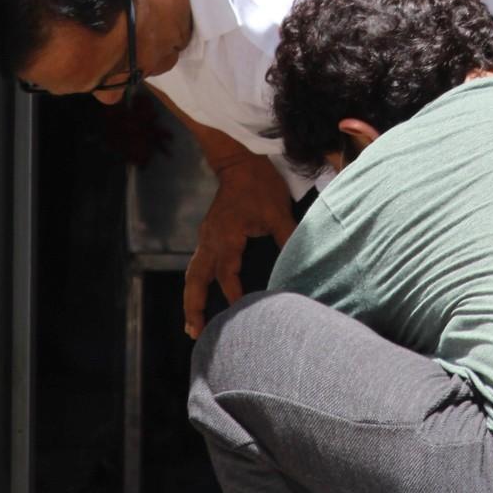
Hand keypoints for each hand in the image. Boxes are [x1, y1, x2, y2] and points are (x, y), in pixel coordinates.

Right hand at [184, 157, 295, 338]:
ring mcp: (206, 237)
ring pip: (192, 274)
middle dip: (194, 307)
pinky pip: (197, 264)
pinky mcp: (208, 234)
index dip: (233, 295)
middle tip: (195, 332)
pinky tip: (201, 294)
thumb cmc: (260, 184)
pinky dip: (196, 283)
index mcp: (227, 237)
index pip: (227, 275)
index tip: (240, 315)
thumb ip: (288, 238)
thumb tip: (301, 265)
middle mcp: (211, 240)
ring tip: (192, 324)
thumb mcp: (278, 211)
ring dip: (191, 298)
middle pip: (196, 280)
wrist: (240, 160)